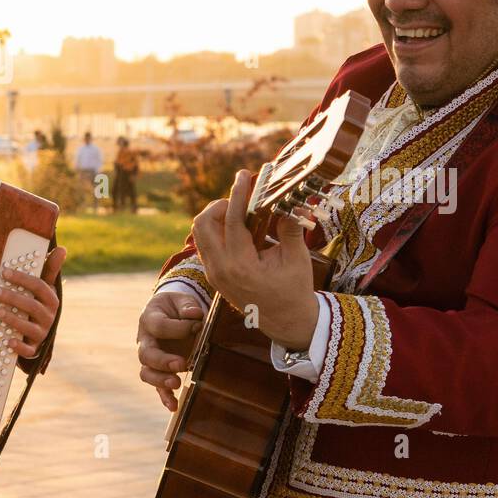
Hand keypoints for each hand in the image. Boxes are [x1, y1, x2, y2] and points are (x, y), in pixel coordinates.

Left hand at [0, 245, 66, 357]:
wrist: (41, 335)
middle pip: (33, 306)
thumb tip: (63, 248)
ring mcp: (42, 333)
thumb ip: (50, 270)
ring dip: (13, 319)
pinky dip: (19, 346)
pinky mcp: (34, 348)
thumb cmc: (40, 305)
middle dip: (14, 298)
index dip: (23, 279)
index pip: (40, 287)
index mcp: (52, 300)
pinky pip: (28, 350)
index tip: (5, 272)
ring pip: (30, 328)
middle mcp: (49, 317)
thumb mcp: (45, 288)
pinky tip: (8, 340)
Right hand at [137, 287, 206, 410]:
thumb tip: (195, 314)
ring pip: (147, 373)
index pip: (157, 325)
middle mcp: (145, 340)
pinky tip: (174, 406)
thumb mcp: (181, 299)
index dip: (177, 327)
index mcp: (149, 319)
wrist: (169, 314)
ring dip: (160, 380)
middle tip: (181, 364)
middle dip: (163, 361)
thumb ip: (187, 305)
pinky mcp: (159, 371)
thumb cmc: (176, 306)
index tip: (197, 324)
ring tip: (176, 383)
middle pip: (146, 354)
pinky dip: (165, 397)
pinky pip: (157, 386)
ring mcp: (151, 358)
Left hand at [191, 169, 318, 348]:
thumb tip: (288, 200)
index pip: (232, 220)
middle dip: (220, 204)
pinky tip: (238, 227)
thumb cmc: (294, 291)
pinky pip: (206, 245)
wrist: (287, 323)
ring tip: (241, 212)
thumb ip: (289, 227)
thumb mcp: (296, 259)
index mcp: (240, 266)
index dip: (238, 194)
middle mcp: (220, 270)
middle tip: (242, 199)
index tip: (244, 175)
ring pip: (200, 234)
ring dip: (216, 217)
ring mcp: (214, 274)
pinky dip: (217, 230)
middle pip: (203, 224)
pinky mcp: (214, 276)